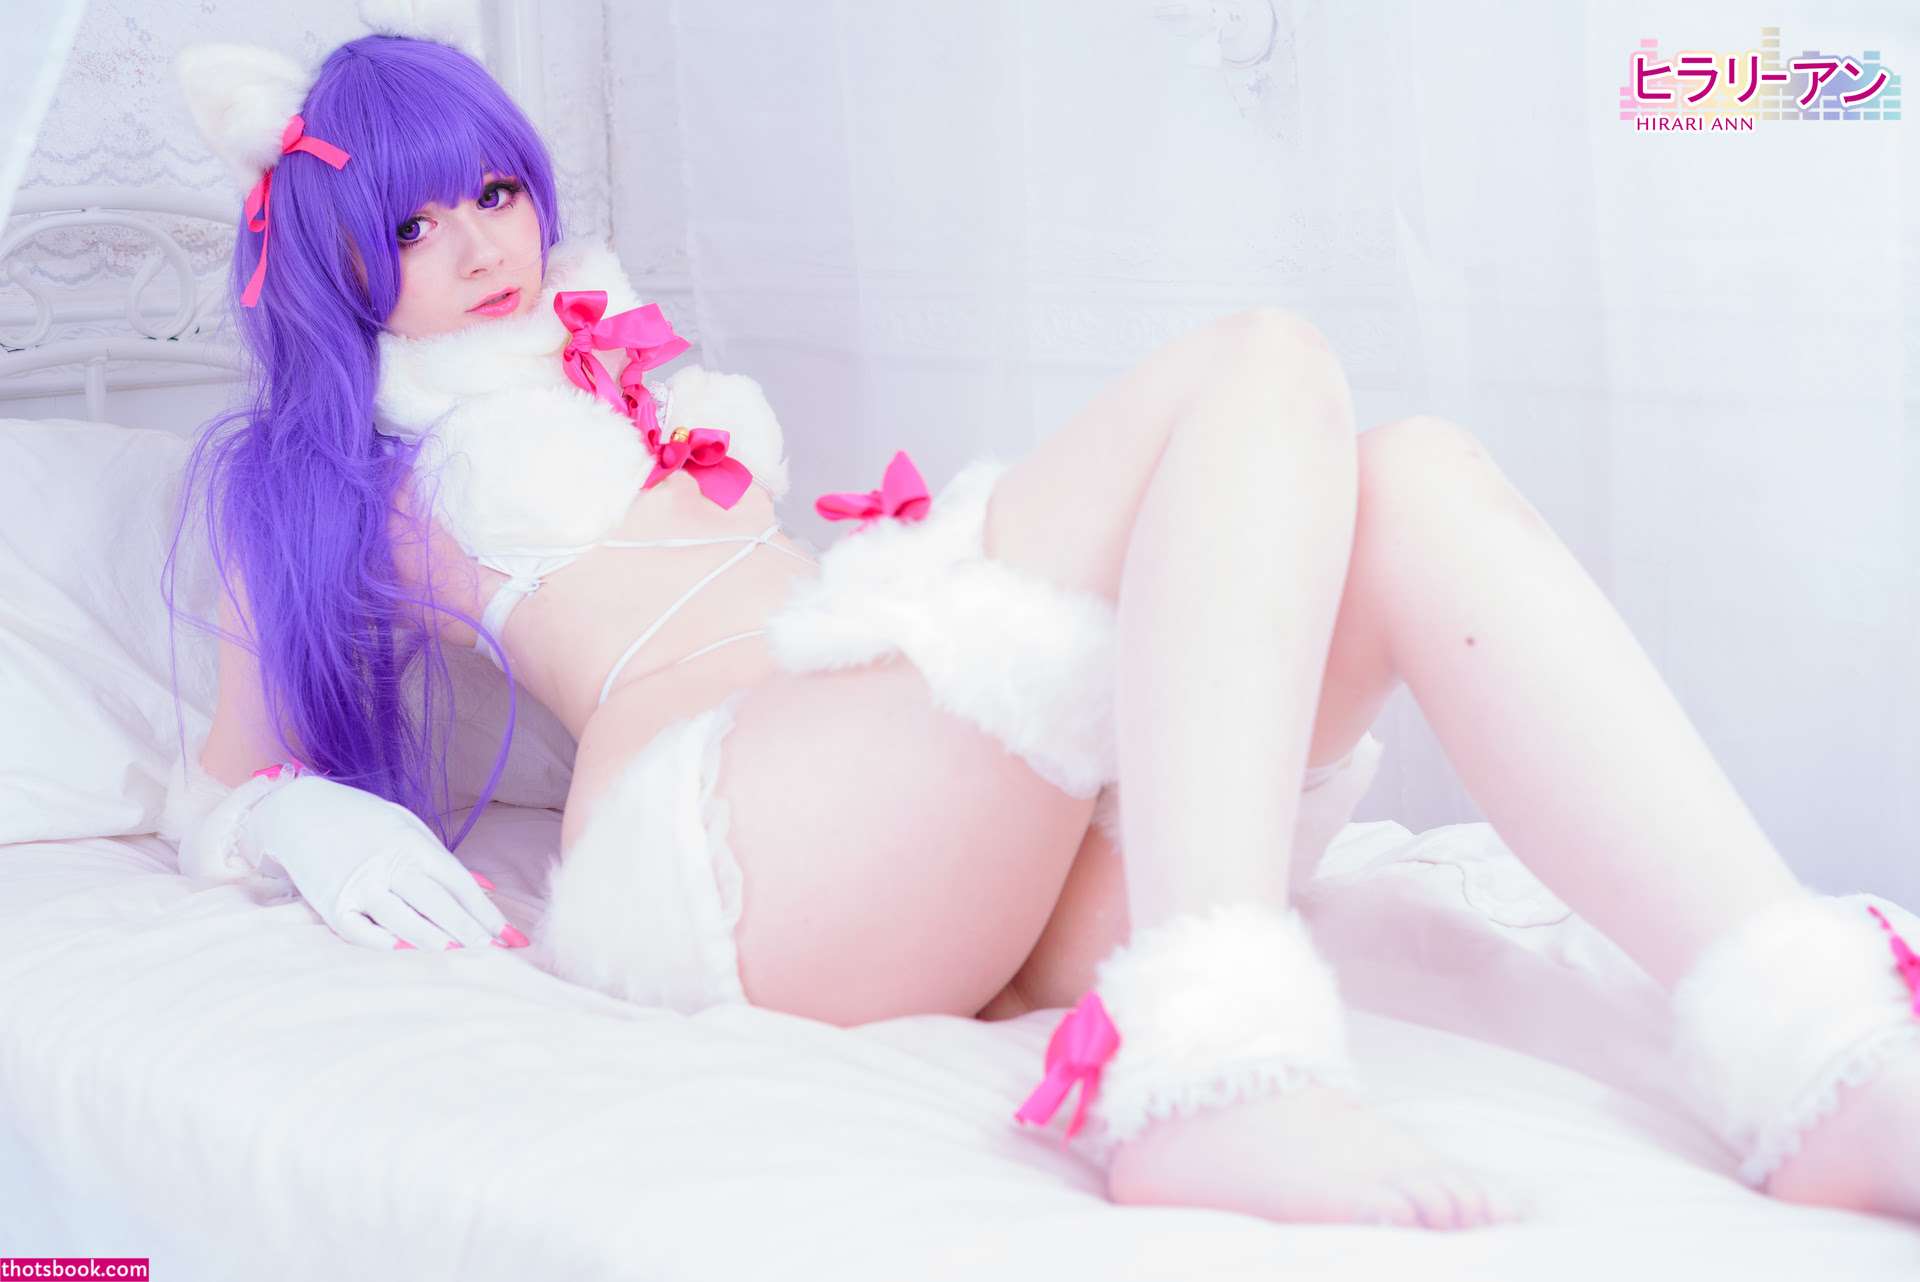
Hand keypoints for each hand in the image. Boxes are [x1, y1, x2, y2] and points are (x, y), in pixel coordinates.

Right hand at [242, 774, 521, 951]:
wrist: (299, 812)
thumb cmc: (362, 820)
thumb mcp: (406, 825)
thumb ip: (442, 858)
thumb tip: (486, 887)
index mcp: (412, 844)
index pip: (458, 883)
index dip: (485, 911)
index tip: (507, 933)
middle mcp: (388, 864)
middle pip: (436, 903)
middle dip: (467, 928)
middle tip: (492, 949)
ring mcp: (359, 885)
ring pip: (403, 920)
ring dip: (432, 938)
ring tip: (457, 951)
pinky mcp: (332, 904)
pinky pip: (360, 932)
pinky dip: (382, 942)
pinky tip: (404, 950)